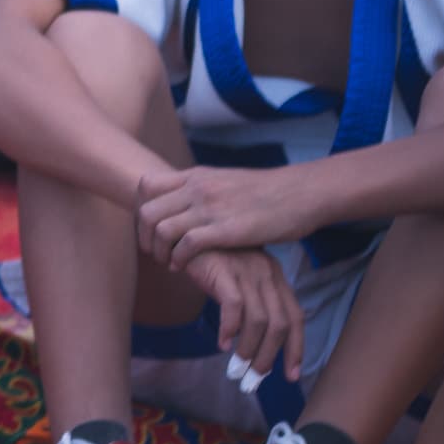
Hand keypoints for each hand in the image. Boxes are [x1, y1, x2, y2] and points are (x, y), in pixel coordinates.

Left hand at [137, 165, 323, 268]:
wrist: (303, 192)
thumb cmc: (268, 192)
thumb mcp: (226, 180)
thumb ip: (202, 188)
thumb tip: (183, 201)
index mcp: (196, 176)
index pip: (146, 186)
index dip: (140, 209)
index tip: (149, 228)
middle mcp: (198, 189)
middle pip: (147, 212)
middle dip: (143, 236)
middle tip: (154, 252)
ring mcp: (211, 208)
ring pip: (161, 229)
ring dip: (159, 251)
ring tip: (168, 262)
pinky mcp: (226, 229)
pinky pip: (186, 245)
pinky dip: (178, 259)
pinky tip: (183, 267)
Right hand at [180, 245, 305, 385]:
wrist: (183, 227)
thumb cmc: (208, 256)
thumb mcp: (236, 277)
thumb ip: (249, 300)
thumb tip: (252, 337)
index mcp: (275, 277)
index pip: (295, 317)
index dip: (296, 348)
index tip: (291, 375)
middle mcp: (267, 274)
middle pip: (281, 324)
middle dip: (270, 357)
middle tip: (255, 380)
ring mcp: (247, 272)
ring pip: (260, 321)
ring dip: (249, 350)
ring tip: (236, 369)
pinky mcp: (225, 271)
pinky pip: (234, 307)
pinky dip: (230, 329)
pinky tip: (221, 343)